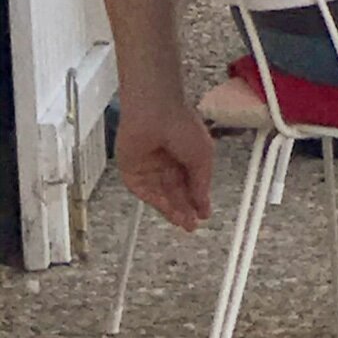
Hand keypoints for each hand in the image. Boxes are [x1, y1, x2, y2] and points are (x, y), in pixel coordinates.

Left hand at [117, 99, 214, 232]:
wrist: (154, 113)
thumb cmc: (182, 125)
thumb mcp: (202, 156)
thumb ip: (201, 183)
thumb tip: (203, 202)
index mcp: (186, 155)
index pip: (191, 182)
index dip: (198, 198)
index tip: (203, 213)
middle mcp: (167, 162)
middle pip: (176, 191)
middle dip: (186, 208)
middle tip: (193, 224)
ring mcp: (150, 168)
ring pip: (162, 194)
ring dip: (173, 209)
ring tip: (184, 223)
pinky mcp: (133, 172)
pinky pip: (145, 192)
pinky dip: (158, 202)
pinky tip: (169, 212)